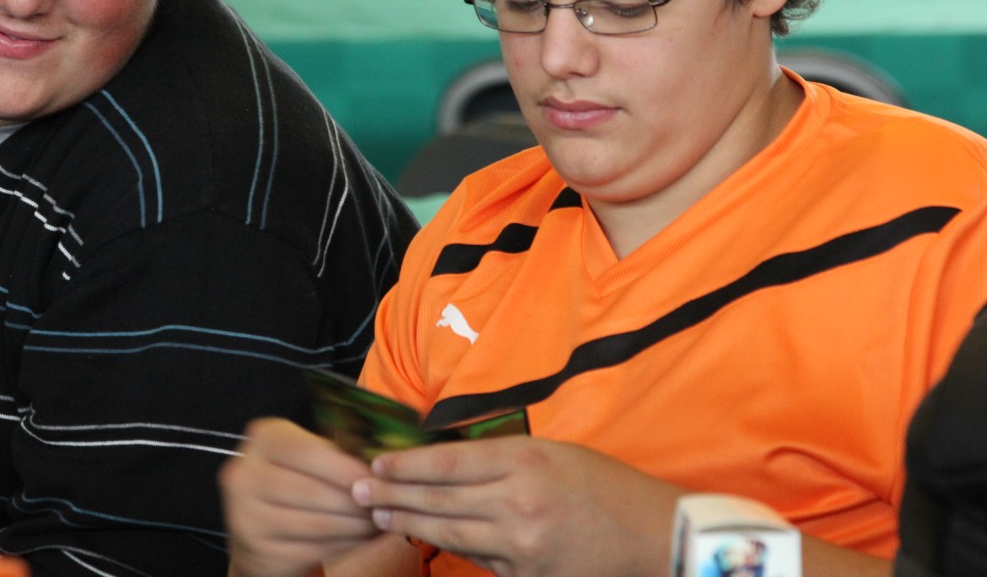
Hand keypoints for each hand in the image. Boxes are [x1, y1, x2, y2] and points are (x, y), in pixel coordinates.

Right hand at [220, 418, 383, 576]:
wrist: (255, 523)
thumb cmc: (293, 477)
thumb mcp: (306, 452)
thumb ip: (335, 454)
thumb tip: (380, 469)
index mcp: (262, 439)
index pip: (308, 452)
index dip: (346, 468)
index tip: (377, 479)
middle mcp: (244, 476)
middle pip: (312, 491)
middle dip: (355, 501)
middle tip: (383, 505)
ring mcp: (246, 518)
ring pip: (315, 525)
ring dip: (354, 526)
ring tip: (377, 522)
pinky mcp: (258, 552)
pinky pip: (311, 551)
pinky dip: (343, 545)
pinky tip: (359, 538)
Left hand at [353, 436, 683, 576]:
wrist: (657, 538)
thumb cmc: (607, 487)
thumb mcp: (554, 453)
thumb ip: (501, 459)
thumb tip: (447, 463)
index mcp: (524, 462)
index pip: (446, 463)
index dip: (405, 464)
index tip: (375, 462)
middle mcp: (517, 504)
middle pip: (438, 499)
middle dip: (392, 494)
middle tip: (357, 490)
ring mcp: (521, 547)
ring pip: (449, 533)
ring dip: (408, 523)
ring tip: (378, 513)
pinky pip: (480, 560)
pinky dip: (452, 548)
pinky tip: (428, 538)